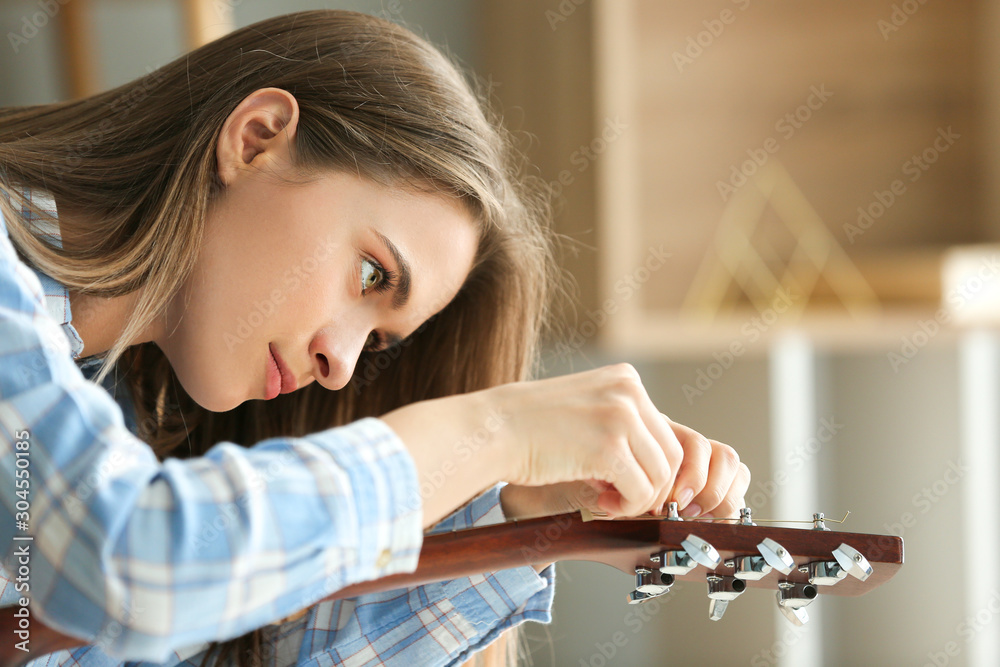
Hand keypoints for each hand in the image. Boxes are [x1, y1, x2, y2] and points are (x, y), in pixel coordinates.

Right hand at [381, 362, 747, 527]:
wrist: (492, 429)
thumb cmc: (530, 428)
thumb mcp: (587, 411)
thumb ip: (622, 427)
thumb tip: (660, 471)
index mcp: (626, 379)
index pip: (665, 432)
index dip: (650, 467)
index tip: (625, 483)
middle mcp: (629, 392)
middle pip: (671, 454)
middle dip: (651, 486)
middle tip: (618, 499)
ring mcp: (621, 417)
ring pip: (661, 476)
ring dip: (638, 499)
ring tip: (607, 501)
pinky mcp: (609, 448)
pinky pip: (641, 491)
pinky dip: (627, 507)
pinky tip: (600, 503)